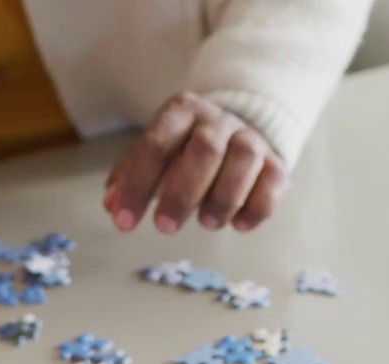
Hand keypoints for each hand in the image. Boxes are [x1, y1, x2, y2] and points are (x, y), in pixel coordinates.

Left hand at [104, 92, 288, 233]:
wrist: (234, 132)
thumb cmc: (182, 150)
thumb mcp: (153, 155)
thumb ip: (130, 177)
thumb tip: (112, 206)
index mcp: (182, 112)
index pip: (157, 144)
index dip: (138, 184)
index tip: (124, 222)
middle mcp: (219, 120)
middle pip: (206, 148)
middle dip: (183, 191)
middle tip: (164, 226)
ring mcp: (251, 138)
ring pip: (245, 159)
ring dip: (224, 197)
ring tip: (207, 225)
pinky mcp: (276, 162)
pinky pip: (275, 180)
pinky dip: (259, 206)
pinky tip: (239, 225)